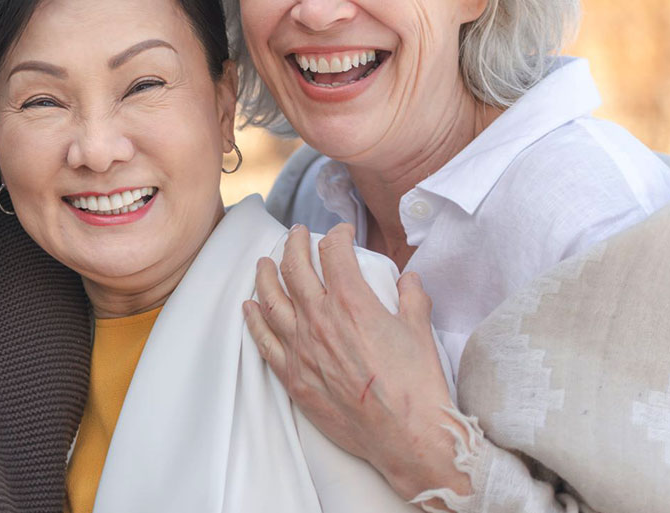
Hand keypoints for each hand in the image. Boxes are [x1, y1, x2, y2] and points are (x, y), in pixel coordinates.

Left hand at [242, 223, 469, 499]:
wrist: (406, 436)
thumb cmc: (416, 384)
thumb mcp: (420, 330)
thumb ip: (412, 297)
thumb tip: (408, 279)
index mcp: (351, 302)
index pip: (334, 253)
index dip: (337, 236)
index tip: (341, 234)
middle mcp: (319, 319)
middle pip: (295, 268)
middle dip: (294, 244)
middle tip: (296, 234)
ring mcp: (301, 348)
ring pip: (271, 300)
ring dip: (266, 275)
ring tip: (264, 262)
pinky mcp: (293, 377)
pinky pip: (264, 341)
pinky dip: (254, 320)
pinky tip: (249, 308)